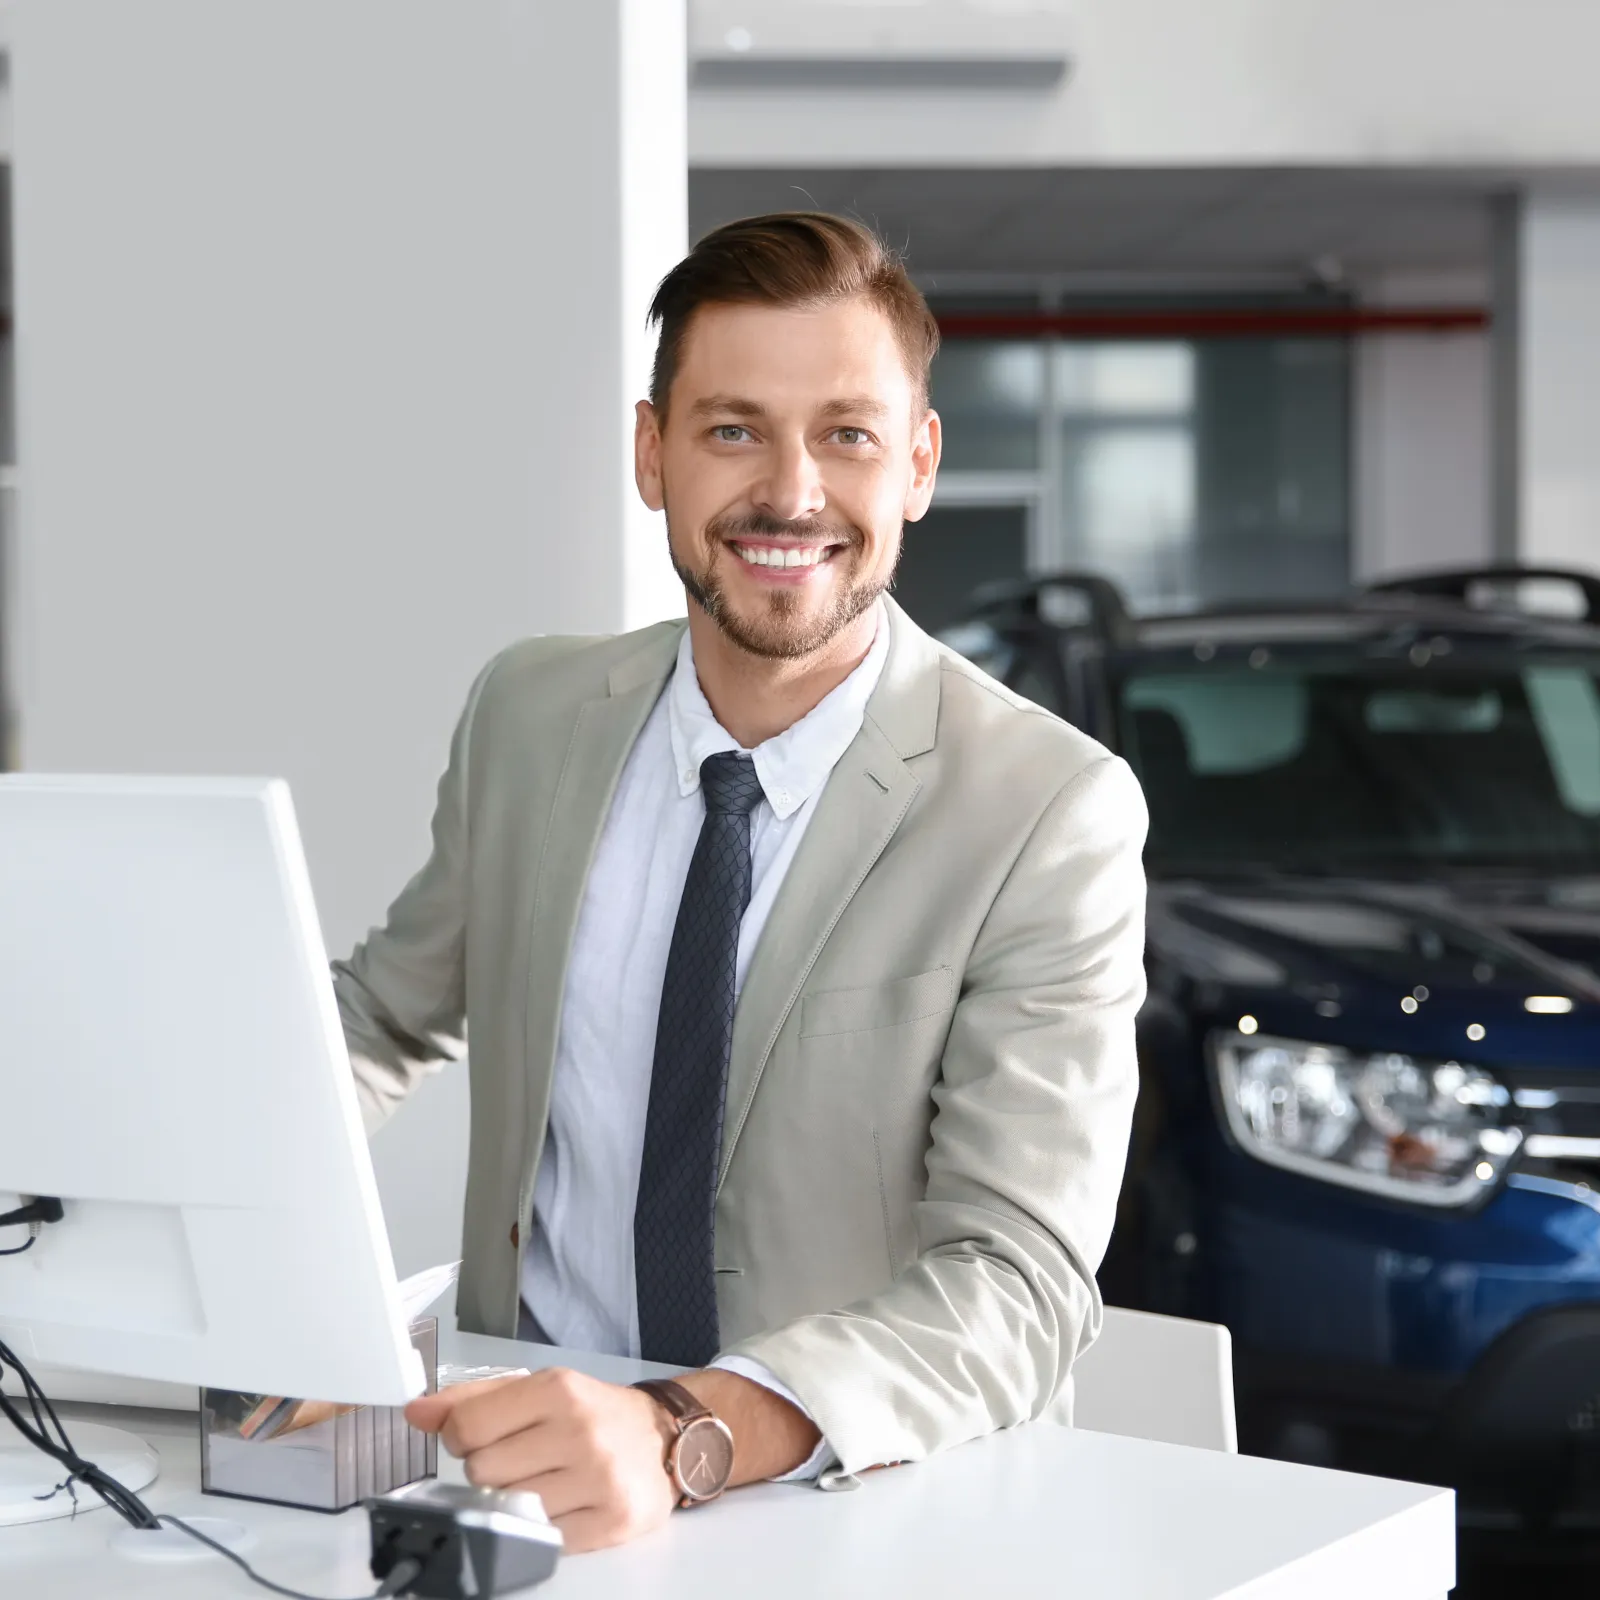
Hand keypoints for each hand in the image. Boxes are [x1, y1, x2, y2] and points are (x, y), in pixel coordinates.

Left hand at [405, 1368, 676, 1552]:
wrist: (663, 1438)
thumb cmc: (593, 1413)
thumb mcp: (539, 1390)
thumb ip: (474, 1399)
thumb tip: (416, 1411)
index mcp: (558, 1389)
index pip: (467, 1428)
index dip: (463, 1439)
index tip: (483, 1437)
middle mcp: (579, 1430)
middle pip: (482, 1472)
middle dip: (494, 1470)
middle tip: (525, 1459)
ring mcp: (598, 1477)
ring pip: (510, 1508)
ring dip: (518, 1501)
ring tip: (546, 1481)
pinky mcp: (612, 1519)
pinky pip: (545, 1539)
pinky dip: (546, 1527)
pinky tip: (565, 1504)